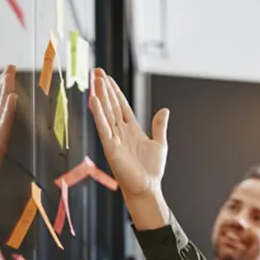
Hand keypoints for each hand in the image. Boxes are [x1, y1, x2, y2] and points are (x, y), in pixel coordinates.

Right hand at [90, 69, 168, 209]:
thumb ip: (159, 126)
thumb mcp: (159, 143)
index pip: (121, 106)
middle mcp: (120, 131)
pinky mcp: (110, 147)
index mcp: (131, 129)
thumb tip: (164, 110)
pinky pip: (103, 127)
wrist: (147, 188)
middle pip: (111, 105)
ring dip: (101, 96)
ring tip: (96, 80)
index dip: (115, 91)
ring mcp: (114, 138)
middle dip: (105, 88)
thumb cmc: (151, 170)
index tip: (108, 78)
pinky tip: (94, 100)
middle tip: (97, 71)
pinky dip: (99, 114)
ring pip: (106, 112)